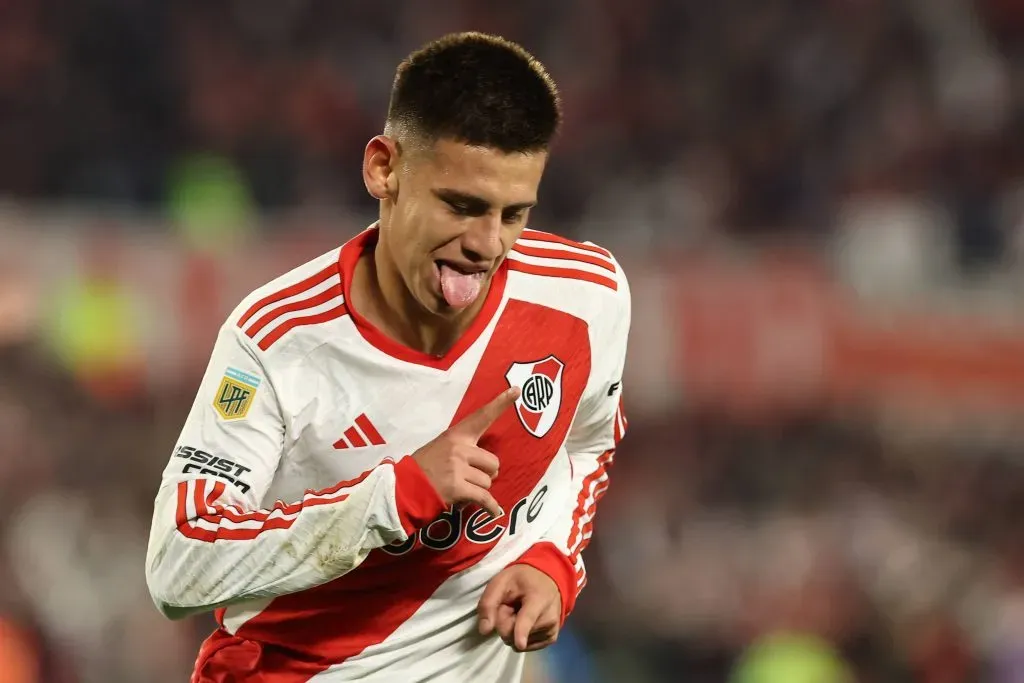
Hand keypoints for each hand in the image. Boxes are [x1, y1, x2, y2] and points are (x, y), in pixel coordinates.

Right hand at [412, 386, 519, 518]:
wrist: (402, 488)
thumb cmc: (423, 469)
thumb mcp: (441, 449)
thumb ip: (463, 450)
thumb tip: (490, 467)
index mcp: (455, 435)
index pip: (481, 417)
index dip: (500, 403)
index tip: (516, 390)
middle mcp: (459, 448)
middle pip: (493, 462)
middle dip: (486, 474)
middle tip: (470, 479)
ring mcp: (458, 467)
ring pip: (488, 482)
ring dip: (479, 490)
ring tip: (460, 490)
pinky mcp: (457, 487)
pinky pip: (484, 498)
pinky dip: (489, 506)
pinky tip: (492, 510)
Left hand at [477, 564, 561, 651]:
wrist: (547, 579)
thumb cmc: (522, 579)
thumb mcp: (500, 582)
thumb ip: (488, 603)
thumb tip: (484, 630)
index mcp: (538, 598)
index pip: (527, 618)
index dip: (521, 632)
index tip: (520, 644)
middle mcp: (549, 617)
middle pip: (514, 634)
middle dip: (505, 623)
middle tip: (511, 607)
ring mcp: (552, 629)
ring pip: (519, 643)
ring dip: (513, 629)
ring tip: (520, 611)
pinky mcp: (552, 638)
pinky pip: (526, 647)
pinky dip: (521, 636)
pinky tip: (527, 621)